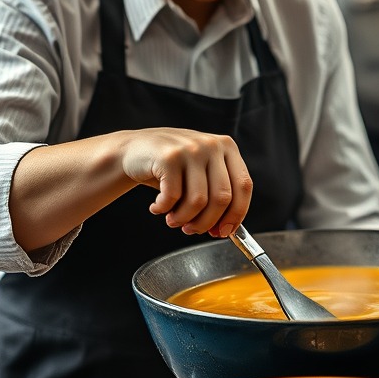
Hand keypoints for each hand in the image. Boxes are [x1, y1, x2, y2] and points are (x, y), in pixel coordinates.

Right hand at [118, 128, 251, 237]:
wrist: (135, 149)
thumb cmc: (172, 166)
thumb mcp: (201, 171)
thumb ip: (217, 193)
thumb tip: (226, 229)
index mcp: (227, 148)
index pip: (243, 186)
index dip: (236, 214)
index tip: (225, 232)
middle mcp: (212, 145)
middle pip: (222, 197)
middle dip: (207, 223)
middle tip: (192, 230)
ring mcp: (190, 149)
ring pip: (198, 201)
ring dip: (183, 219)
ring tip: (172, 220)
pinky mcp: (168, 157)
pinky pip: (173, 196)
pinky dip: (164, 209)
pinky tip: (157, 207)